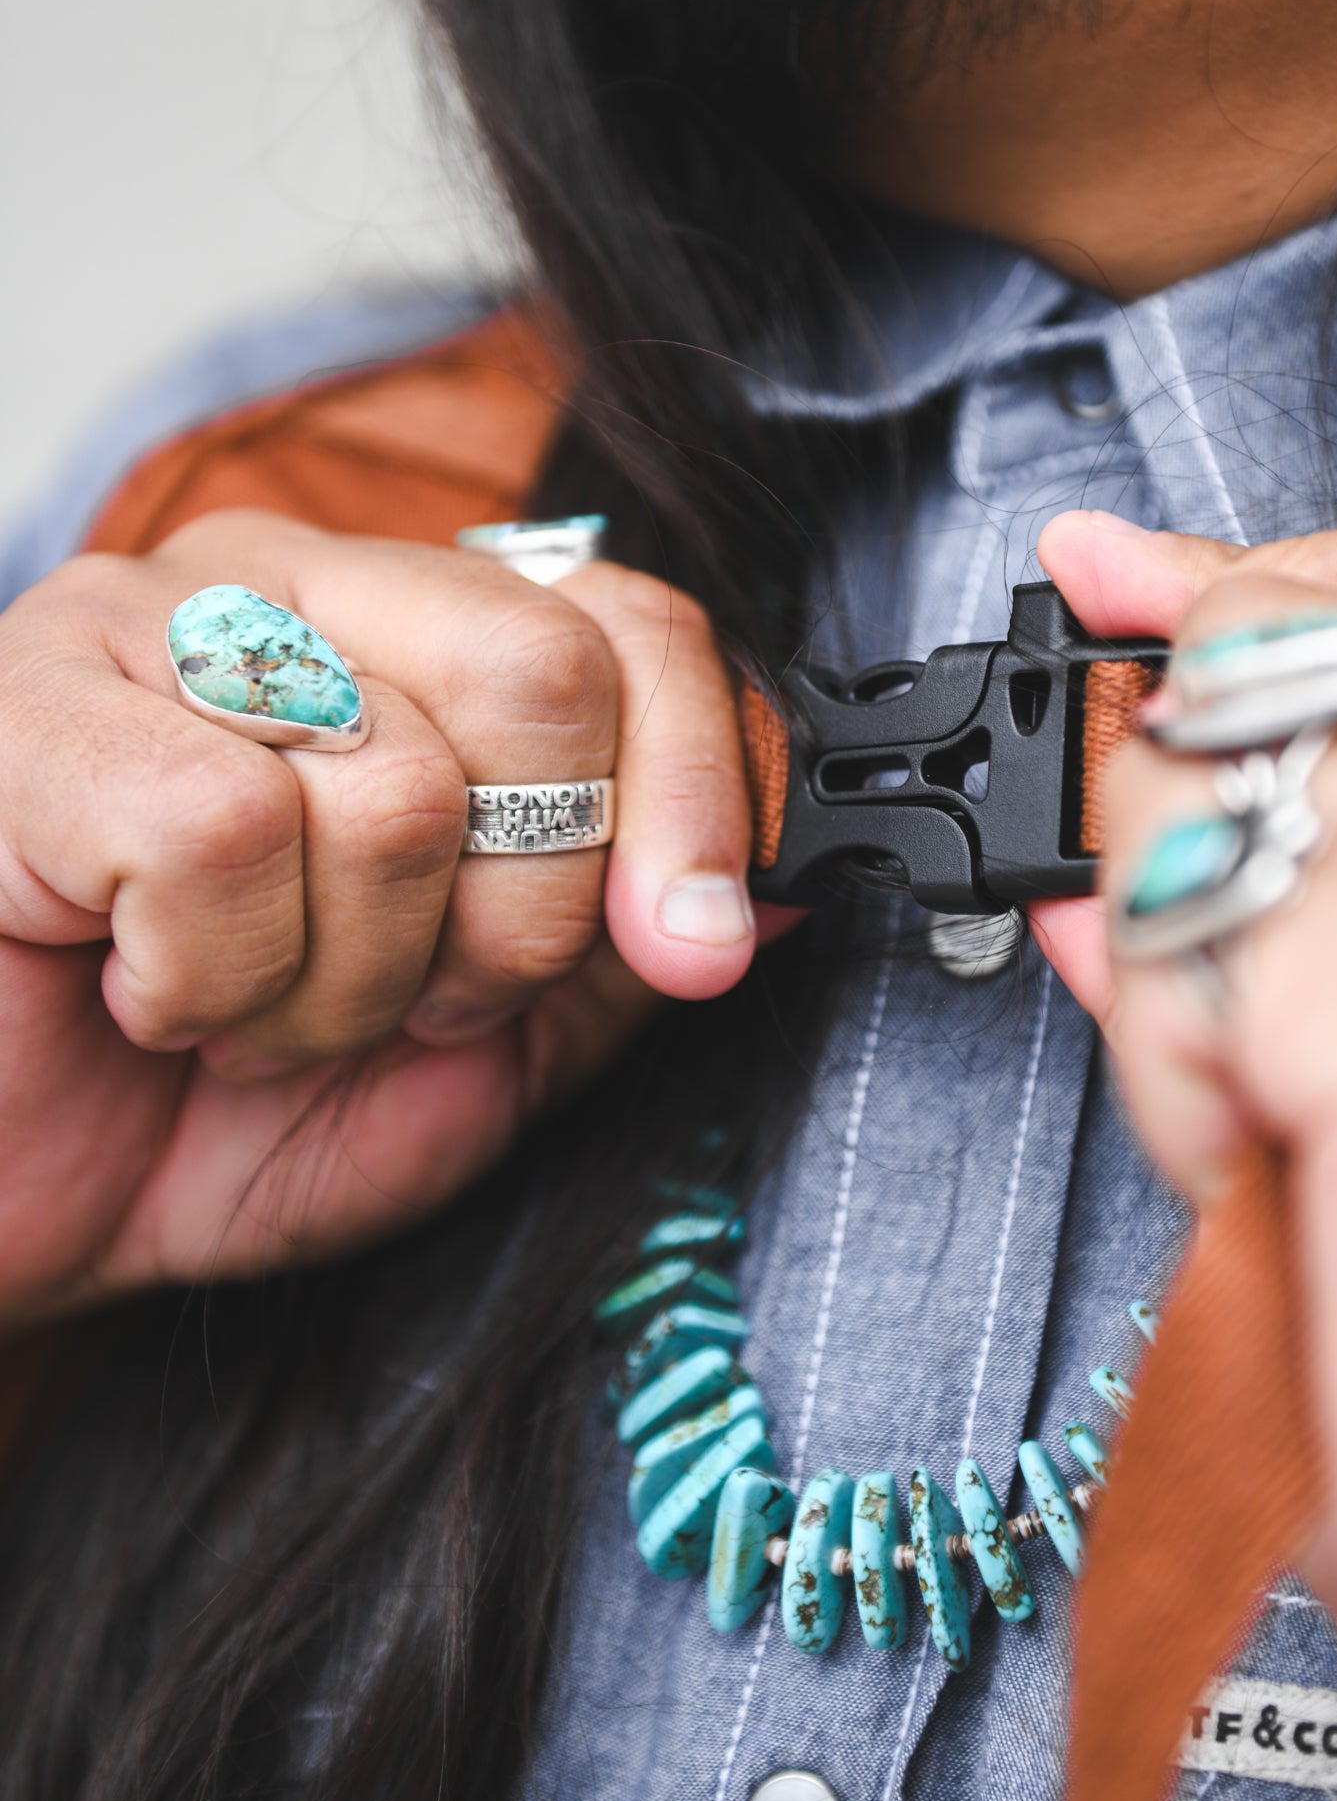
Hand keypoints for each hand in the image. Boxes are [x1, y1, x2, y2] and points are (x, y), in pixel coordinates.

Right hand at [0, 510, 764, 1316]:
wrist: (0, 1212)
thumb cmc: (215, 1117)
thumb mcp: (476, 1060)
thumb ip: (622, 955)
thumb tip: (794, 885)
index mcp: (410, 639)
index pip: (628, 625)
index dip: (698, 793)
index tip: (698, 949)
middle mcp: (292, 588)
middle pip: (544, 675)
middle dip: (514, 911)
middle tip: (406, 1001)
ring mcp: (148, 621)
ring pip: (394, 785)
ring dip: (339, 982)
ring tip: (242, 1009)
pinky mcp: (30, 706)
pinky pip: (222, 833)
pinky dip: (208, 975)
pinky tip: (138, 991)